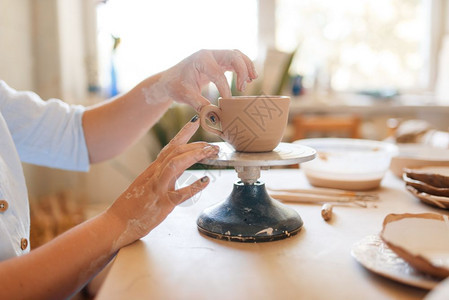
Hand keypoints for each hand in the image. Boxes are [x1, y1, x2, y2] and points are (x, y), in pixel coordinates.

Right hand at [106, 116, 218, 247]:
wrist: (116, 223)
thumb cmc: (132, 205)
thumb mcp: (146, 184)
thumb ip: (161, 174)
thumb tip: (176, 167)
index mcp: (152, 170)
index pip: (169, 147)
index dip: (183, 133)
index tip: (196, 122)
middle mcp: (154, 175)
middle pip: (175, 152)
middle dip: (196, 145)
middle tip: (214, 145)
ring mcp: (157, 188)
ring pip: (174, 165)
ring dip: (193, 156)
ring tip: (210, 153)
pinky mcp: (162, 203)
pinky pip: (180, 193)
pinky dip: (194, 186)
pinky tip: (206, 181)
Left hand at [145, 49, 257, 110]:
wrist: (170, 79)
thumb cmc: (175, 86)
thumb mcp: (185, 96)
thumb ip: (200, 105)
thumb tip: (215, 116)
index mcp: (200, 59)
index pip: (218, 73)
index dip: (225, 88)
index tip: (227, 102)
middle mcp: (209, 54)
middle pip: (233, 55)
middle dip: (242, 71)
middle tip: (242, 88)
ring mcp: (215, 56)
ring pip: (237, 55)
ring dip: (246, 67)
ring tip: (251, 81)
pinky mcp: (219, 61)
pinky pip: (236, 60)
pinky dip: (244, 68)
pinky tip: (249, 79)